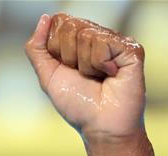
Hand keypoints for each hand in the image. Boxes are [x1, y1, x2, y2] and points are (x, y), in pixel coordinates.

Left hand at [25, 13, 145, 140]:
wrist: (100, 126)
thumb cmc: (78, 106)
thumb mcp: (48, 77)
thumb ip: (37, 49)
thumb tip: (44, 17)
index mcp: (78, 42)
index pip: (59, 22)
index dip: (56, 48)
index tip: (67, 70)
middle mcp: (97, 37)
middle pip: (70, 25)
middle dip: (69, 57)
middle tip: (83, 77)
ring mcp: (115, 41)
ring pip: (86, 35)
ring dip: (85, 65)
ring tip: (98, 78)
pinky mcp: (130, 47)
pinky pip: (103, 43)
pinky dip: (100, 65)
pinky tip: (111, 76)